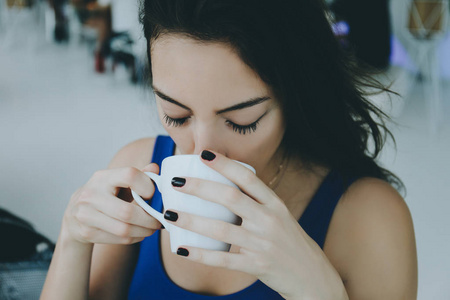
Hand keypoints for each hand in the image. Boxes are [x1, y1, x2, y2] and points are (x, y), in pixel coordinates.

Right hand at [62, 164, 162, 245]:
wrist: (74, 214)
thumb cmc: (105, 195)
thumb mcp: (118, 181)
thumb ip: (139, 175)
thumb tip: (155, 168)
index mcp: (102, 177)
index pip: (129, 175)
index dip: (146, 186)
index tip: (152, 194)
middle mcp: (91, 194)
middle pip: (127, 212)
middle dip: (149, 219)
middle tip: (158, 220)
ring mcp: (85, 215)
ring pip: (124, 229)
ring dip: (144, 231)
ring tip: (152, 228)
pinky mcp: (86, 233)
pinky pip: (119, 239)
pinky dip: (135, 238)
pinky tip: (139, 233)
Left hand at [162, 151, 346, 298]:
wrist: (312, 276)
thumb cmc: (290, 242)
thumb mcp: (280, 216)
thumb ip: (257, 203)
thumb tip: (223, 187)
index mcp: (276, 204)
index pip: (248, 178)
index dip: (225, 164)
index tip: (204, 155)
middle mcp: (270, 220)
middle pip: (231, 198)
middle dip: (200, 187)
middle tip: (177, 183)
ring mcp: (263, 244)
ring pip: (222, 229)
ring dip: (192, 220)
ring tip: (170, 214)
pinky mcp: (257, 266)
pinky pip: (223, 259)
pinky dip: (200, 254)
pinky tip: (182, 248)